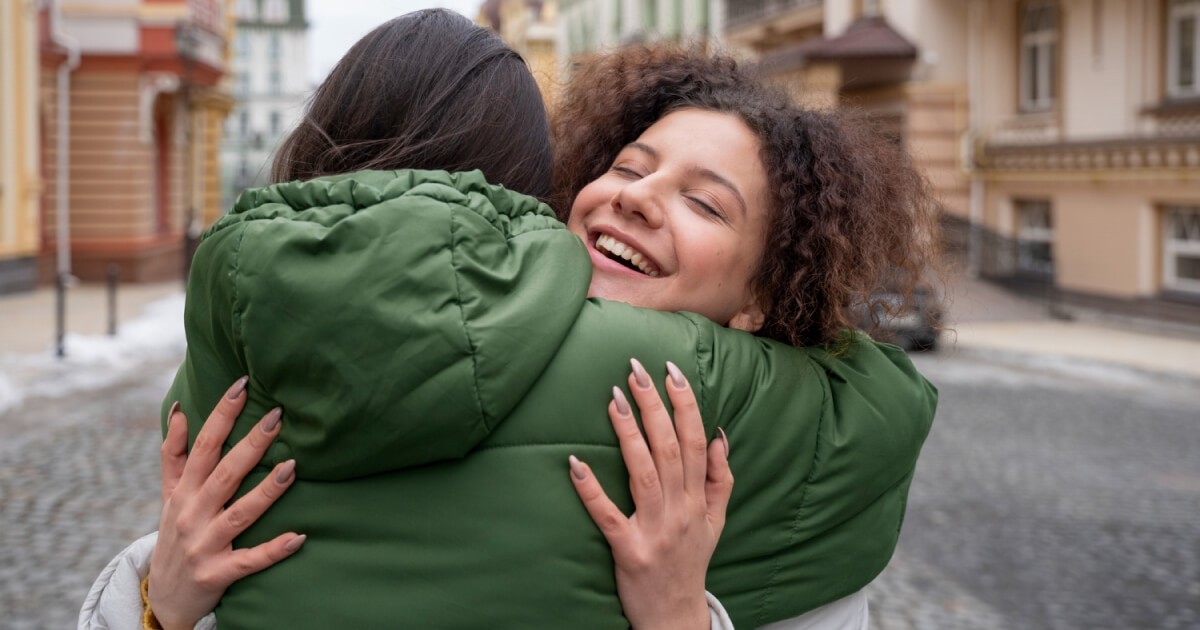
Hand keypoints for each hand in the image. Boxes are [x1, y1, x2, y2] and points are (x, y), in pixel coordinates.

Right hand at [149, 377, 303, 629]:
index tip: (243, 385)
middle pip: (224, 474)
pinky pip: (249, 561)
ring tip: (293, 466)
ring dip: (267, 491)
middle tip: (277, 416)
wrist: (164, 597)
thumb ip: (174, 453)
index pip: (204, 446)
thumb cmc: (175, 534)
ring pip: (240, 514)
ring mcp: (204, 545)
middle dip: (250, 445)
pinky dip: (273, 550)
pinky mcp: (218, 574)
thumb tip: (182, 408)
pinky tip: (299, 537)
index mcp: (184, 490)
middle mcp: (192, 514)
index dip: (222, 414)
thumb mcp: (169, 494)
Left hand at [569, 359, 732, 629]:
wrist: (675, 616)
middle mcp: (680, 510)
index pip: (695, 441)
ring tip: (613, 399)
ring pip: (643, 473)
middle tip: (636, 370)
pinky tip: (576, 463)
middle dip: (653, 406)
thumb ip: (719, 479)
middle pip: (668, 449)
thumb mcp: (715, 522)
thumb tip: (719, 435)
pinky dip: (591, 490)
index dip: (685, 403)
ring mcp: (654, 530)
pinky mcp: (627, 550)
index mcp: (698, 498)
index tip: (671, 371)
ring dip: (628, 434)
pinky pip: (608, 516)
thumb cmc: (691, 562)